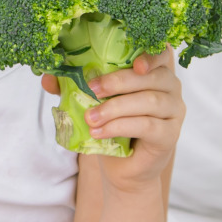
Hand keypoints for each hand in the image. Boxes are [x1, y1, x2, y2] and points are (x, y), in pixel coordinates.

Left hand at [41, 49, 183, 189]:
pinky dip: (120, 126)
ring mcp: (174, 111)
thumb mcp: (91, 103)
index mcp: (155, 72)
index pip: (162, 53)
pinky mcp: (170, 135)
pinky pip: (147, 125)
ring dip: (115, 108)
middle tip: (92, 90)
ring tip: (90, 118)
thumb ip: (73, 87)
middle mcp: (171, 88)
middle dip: (118, 81)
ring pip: (149, 101)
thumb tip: (47, 77)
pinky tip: (100, 132)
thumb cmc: (111, 127)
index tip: (133, 63)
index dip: (150, 53)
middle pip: (152, 76)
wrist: (122, 168)